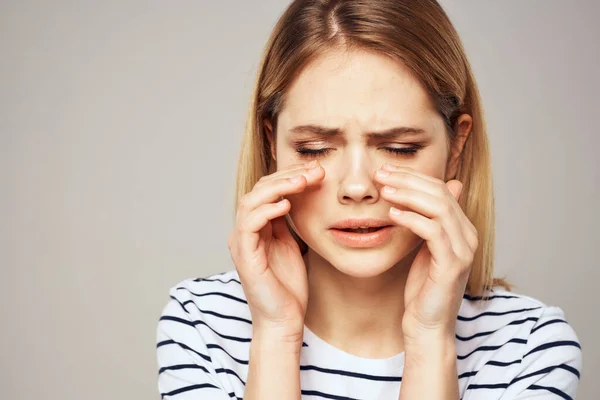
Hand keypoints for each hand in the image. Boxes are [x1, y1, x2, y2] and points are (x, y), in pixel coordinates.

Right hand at [228, 160, 324, 342]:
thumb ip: (288, 223)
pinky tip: (286, 205)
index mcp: (256, 226)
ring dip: (278, 188)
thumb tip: (300, 197)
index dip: (290, 175)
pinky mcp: (244, 255)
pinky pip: (250, 224)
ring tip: (302, 181)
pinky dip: (266, 210)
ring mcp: (242, 242)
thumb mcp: (292, 246)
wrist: (283, 320)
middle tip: (313, 170)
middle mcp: (245, 230)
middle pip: (259, 189)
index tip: (316, 170)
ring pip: (251, 201)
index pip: (268, 189)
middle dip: (287, 176)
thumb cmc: (288, 287)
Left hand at [374, 163, 478, 340]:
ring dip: (408, 195)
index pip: (441, 189)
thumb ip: (423, 222)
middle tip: (380, 173)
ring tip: (383, 190)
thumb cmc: (421, 288)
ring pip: (439, 208)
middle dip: (408, 180)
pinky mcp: (452, 265)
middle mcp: (468, 235)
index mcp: (461, 228)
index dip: (413, 177)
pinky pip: (433, 232)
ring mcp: (463, 250)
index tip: (385, 170)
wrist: (426, 326)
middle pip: (441, 193)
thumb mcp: (421, 248)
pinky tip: (392, 214)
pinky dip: (412, 219)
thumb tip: (415, 197)